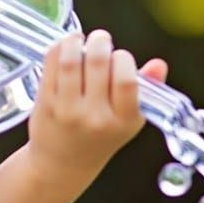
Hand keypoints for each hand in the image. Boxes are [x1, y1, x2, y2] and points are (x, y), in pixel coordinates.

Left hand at [27, 29, 168, 175]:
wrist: (62, 164)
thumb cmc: (98, 137)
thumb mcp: (128, 120)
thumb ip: (146, 91)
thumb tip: (158, 65)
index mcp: (124, 121)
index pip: (127, 80)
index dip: (123, 59)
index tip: (119, 56)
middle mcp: (96, 117)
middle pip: (98, 63)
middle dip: (100, 41)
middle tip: (100, 39)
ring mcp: (68, 111)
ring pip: (71, 61)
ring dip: (76, 41)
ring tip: (79, 38)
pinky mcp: (45, 104)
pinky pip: (50, 66)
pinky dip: (57, 49)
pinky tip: (64, 47)